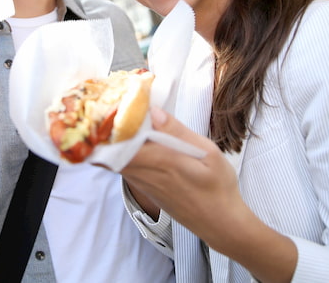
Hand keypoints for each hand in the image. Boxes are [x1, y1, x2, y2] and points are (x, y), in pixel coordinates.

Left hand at [121, 107, 243, 246]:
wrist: (220, 224)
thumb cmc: (218, 187)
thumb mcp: (208, 153)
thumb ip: (178, 132)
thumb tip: (154, 111)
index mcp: (162, 161)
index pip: (122, 141)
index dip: (113, 123)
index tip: (116, 104)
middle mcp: (146, 174)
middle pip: (111, 150)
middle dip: (109, 129)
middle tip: (116, 108)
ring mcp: (143, 184)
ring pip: (115, 160)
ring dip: (114, 141)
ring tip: (124, 121)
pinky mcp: (144, 190)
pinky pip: (124, 168)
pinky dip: (122, 153)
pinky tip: (135, 142)